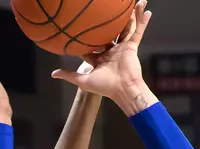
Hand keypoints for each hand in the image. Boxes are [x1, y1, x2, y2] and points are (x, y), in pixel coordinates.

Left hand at [51, 1, 153, 115]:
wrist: (123, 90)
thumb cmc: (105, 87)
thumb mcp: (83, 80)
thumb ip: (69, 75)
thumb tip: (53, 74)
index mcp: (101, 57)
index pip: (93, 42)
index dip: (88, 32)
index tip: (83, 23)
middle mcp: (112, 51)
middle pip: (111, 31)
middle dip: (110, 20)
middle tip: (108, 8)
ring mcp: (122, 48)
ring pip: (125, 27)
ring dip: (130, 15)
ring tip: (133, 2)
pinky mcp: (132, 47)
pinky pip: (138, 32)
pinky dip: (142, 22)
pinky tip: (146, 10)